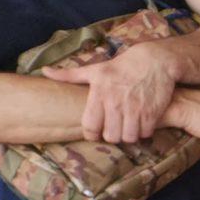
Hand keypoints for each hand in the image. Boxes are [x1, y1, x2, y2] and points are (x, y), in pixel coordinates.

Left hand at [48, 38, 182, 143]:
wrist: (153, 61)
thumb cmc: (121, 67)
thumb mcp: (94, 69)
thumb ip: (69, 75)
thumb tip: (45, 71)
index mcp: (99, 94)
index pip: (90, 126)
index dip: (91, 134)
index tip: (95, 133)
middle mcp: (116, 103)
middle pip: (110, 136)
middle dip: (111, 135)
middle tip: (113, 129)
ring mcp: (135, 109)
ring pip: (128, 137)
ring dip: (127, 136)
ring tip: (127, 128)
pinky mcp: (152, 113)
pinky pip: (145, 133)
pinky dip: (143, 132)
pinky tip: (141, 123)